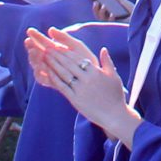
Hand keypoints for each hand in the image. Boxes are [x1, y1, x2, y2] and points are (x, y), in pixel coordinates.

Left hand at [28, 27, 140, 143]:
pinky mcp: (75, 99)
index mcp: (96, 72)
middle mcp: (87, 79)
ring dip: (53, 64)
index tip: (58, 45)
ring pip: (63, 73)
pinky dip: (54, 78)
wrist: (114, 115)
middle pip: (68, 64)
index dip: (67, 51)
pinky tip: (48, 72)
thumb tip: (103, 49)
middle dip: (57, 55)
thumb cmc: (116, 96)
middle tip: (47, 47)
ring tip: (44, 57)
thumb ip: (107, 61)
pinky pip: (62, 87)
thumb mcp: (114, 76)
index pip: (78, 58)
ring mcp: (80, 89)